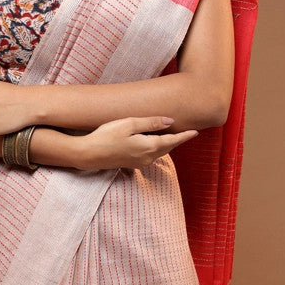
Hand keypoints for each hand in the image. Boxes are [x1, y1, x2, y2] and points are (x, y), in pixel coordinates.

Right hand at [77, 117, 197, 172]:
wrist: (89, 154)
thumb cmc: (106, 136)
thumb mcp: (130, 124)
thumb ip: (151, 123)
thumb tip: (170, 121)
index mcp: (149, 147)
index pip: (172, 140)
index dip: (185, 136)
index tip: (196, 131)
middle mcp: (148, 158)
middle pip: (168, 147)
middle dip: (178, 140)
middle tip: (189, 132)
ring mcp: (140, 162)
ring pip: (160, 152)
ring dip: (169, 144)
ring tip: (176, 136)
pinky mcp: (133, 163)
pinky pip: (152, 154)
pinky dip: (158, 147)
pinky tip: (157, 142)